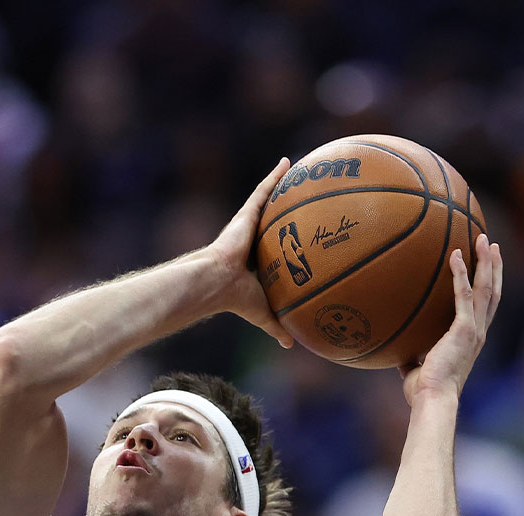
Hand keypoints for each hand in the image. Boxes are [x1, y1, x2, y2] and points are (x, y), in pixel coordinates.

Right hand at [210, 158, 295, 348]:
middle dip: (287, 209)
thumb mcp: (265, 313)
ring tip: (301, 171)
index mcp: (258, 260)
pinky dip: (276, 176)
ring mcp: (249, 225)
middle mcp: (254, 240)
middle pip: (275, 219)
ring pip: (270, 201)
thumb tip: (293, 345)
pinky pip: (264, 191)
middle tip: (306, 197)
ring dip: (282, 185)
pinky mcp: (246, 214)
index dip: (287, 239)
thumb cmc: (237, 299)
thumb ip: (277, 326)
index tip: (301, 233)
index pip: (276, 246)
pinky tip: (288, 162)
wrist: (217, 283)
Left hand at [400, 233, 502, 406]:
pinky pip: (464, 296)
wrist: (432, 400)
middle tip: (491, 243)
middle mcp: (478, 332)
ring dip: (486, 262)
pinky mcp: (464, 330)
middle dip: (493, 266)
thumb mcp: (415, 368)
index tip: (488, 266)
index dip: (489, 285)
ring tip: (484, 239)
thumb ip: (411, 355)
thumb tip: (394, 350)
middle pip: (493, 292)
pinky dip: (461, 274)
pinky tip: (456, 255)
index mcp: (471, 340)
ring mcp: (474, 330)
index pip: (485, 307)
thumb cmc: (425, 391)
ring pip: (486, 289)